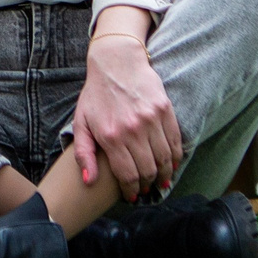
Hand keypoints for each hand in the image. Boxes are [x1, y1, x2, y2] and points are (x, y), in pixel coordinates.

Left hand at [71, 19, 181, 200]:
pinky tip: (170, 165)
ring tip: (159, 180)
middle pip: (148, 170)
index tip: (132, 195)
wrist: (116, 62)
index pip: (128, 175)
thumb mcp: (81, 122)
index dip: (132, 190)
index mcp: (111, 136)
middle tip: (145, 189)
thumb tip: (89, 181)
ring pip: (164, 159)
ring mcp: (151, 120)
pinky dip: (175, 157)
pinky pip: (175, 141)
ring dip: (163, 175)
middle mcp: (133, 130)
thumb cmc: (96, 94)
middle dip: (147, 185)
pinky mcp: (165, 110)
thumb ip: (84, 154)